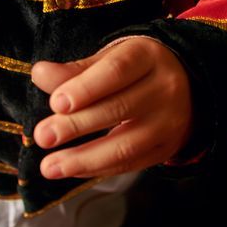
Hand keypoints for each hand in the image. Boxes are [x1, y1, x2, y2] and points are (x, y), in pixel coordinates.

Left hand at [29, 36, 192, 179]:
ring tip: (49, 166)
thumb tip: (40, 74)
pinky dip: (97, 169)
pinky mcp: (167, 148)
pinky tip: (71, 170)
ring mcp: (169, 122)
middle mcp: (165, 88)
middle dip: (76, 125)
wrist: (186, 86)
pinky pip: (130, 164)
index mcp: (147, 57)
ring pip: (126, 146)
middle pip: (119, 109)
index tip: (56, 103)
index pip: (117, 71)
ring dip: (83, 159)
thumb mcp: (110, 59)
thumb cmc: (136, 70)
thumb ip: (75, 70)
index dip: (86, 88)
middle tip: (43, 136)